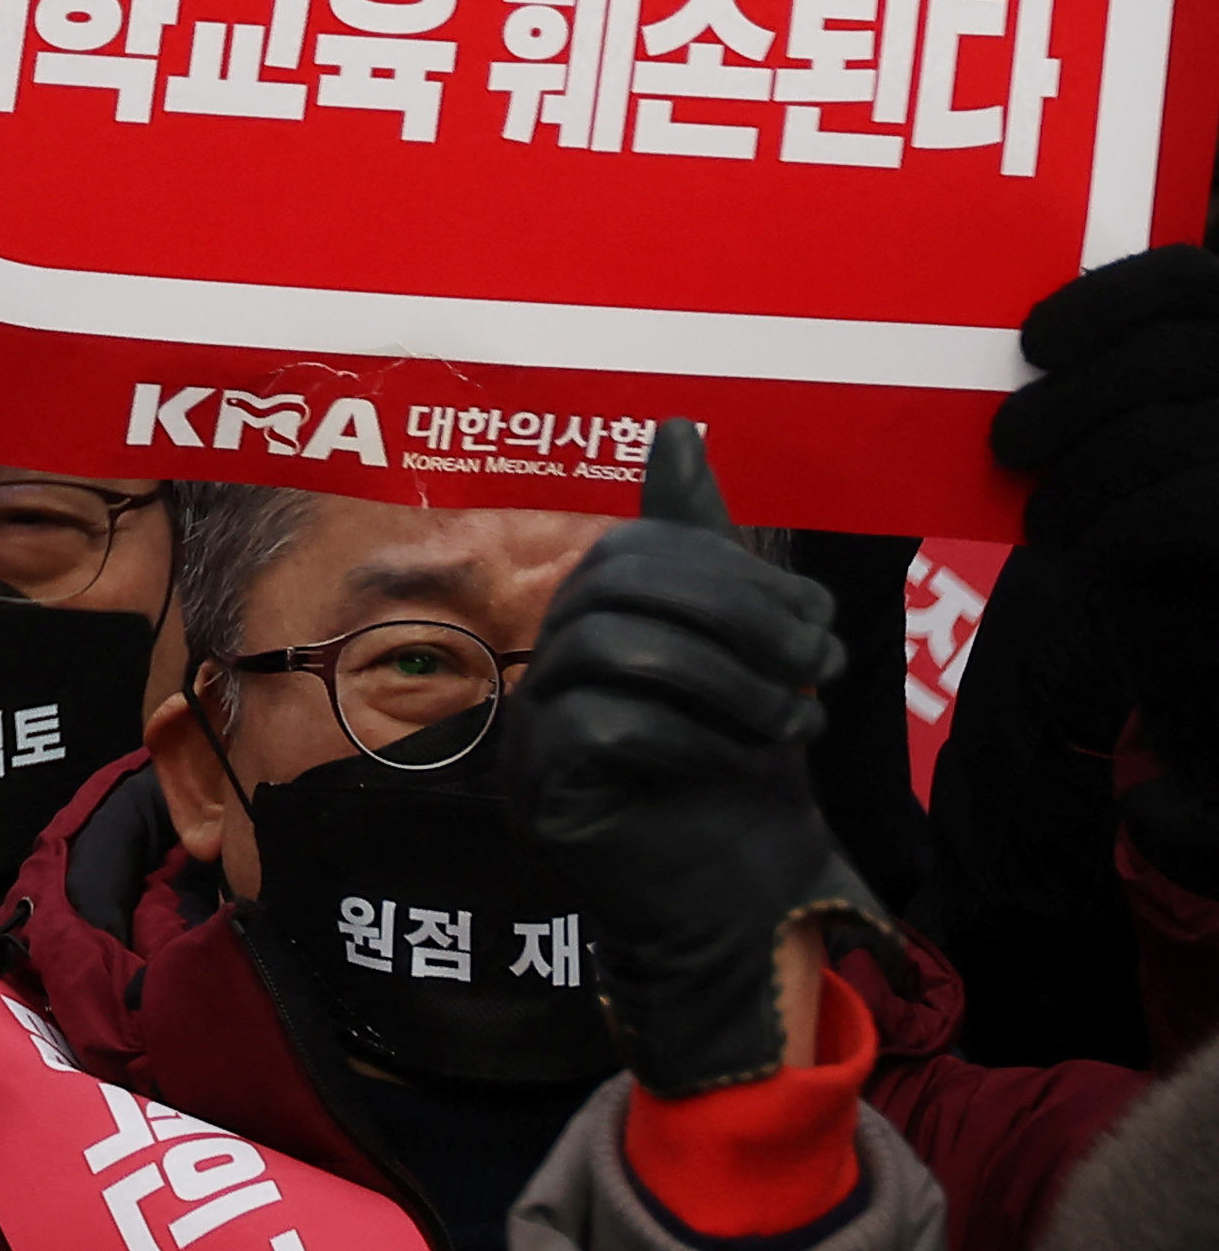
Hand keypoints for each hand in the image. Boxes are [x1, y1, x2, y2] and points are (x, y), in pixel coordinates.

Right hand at [523, 424, 882, 1094]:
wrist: (742, 921)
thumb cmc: (743, 790)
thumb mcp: (745, 660)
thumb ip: (704, 557)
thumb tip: (674, 428)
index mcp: (591, 628)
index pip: (634, 552)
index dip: (730, 572)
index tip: (815, 624)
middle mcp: (546, 670)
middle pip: (611, 585)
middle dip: (733, 616)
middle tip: (816, 668)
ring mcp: (534, 734)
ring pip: (603, 646)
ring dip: (723, 677)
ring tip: (788, 722)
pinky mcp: (546, 796)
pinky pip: (596, 724)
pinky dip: (687, 734)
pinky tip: (738, 762)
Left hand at [990, 244, 1218, 809]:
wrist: (1218, 637)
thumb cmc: (1170, 516)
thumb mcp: (1142, 425)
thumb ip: (1112, 372)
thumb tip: (1004, 338)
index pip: (1188, 277)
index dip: (1102, 300)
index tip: (1032, 344)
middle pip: (1159, 358)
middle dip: (1064, 404)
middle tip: (1007, 446)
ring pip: (1155, 435)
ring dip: (1076, 479)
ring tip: (1043, 520)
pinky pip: (1175, 506)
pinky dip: (1110, 529)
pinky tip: (1084, 553)